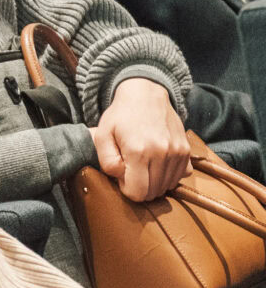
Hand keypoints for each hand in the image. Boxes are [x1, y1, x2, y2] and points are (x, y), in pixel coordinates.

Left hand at [96, 77, 191, 201]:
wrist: (146, 95)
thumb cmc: (120, 116)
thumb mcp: (101, 135)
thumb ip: (107, 162)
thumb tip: (121, 178)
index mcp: (139, 152)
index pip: (138, 193)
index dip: (126, 189)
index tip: (122, 175)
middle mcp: (162, 154)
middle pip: (153, 192)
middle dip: (140, 187)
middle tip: (131, 169)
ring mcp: (178, 153)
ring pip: (168, 186)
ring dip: (154, 181)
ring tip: (143, 164)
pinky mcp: (187, 151)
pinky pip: (181, 176)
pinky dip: (169, 175)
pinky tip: (158, 162)